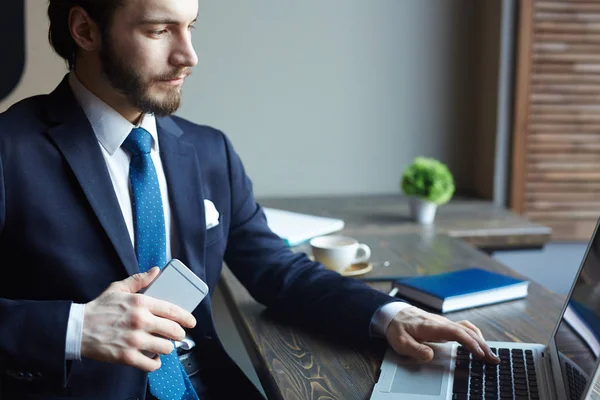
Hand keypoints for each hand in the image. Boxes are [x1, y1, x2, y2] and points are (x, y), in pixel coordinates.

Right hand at [81, 267, 196, 371]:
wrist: (77, 329)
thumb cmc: (99, 308)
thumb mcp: (118, 288)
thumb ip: (139, 280)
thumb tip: (156, 271)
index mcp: (141, 303)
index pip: (173, 310)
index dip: (186, 318)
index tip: (191, 322)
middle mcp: (141, 321)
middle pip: (174, 331)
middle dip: (178, 334)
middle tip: (176, 335)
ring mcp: (134, 340)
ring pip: (166, 348)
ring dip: (166, 348)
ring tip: (161, 345)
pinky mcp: (127, 357)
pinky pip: (151, 364)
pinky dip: (154, 363)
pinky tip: (151, 358)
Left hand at [385, 306, 499, 363]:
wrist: (394, 314)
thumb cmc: (397, 328)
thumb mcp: (400, 342)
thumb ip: (415, 349)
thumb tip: (429, 356)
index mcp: (431, 326)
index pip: (456, 332)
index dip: (469, 342)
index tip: (479, 353)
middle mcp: (441, 323)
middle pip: (466, 331)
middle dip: (482, 345)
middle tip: (493, 359)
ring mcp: (444, 323)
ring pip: (467, 329)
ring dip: (480, 340)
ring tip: (490, 354)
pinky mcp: (444, 325)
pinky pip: (463, 328)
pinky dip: (474, 336)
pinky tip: (479, 344)